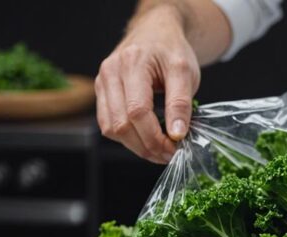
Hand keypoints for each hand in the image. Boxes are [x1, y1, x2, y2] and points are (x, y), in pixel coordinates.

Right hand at [96, 5, 200, 163]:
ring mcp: (102, 83)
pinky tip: (146, 139)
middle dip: (146, 146)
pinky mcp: (101, 93)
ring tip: (159, 150)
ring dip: (136, 146)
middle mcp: (110, 73)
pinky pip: (108, 124)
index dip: (155, 136)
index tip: (175, 147)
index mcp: (131, 63)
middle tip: (169, 153)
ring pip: (111, 129)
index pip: (137, 111)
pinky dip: (127, 138)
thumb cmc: (170, 49)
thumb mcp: (184, 71)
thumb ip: (180, 103)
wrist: (155, 32)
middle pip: (121, 124)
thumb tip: (177, 134)